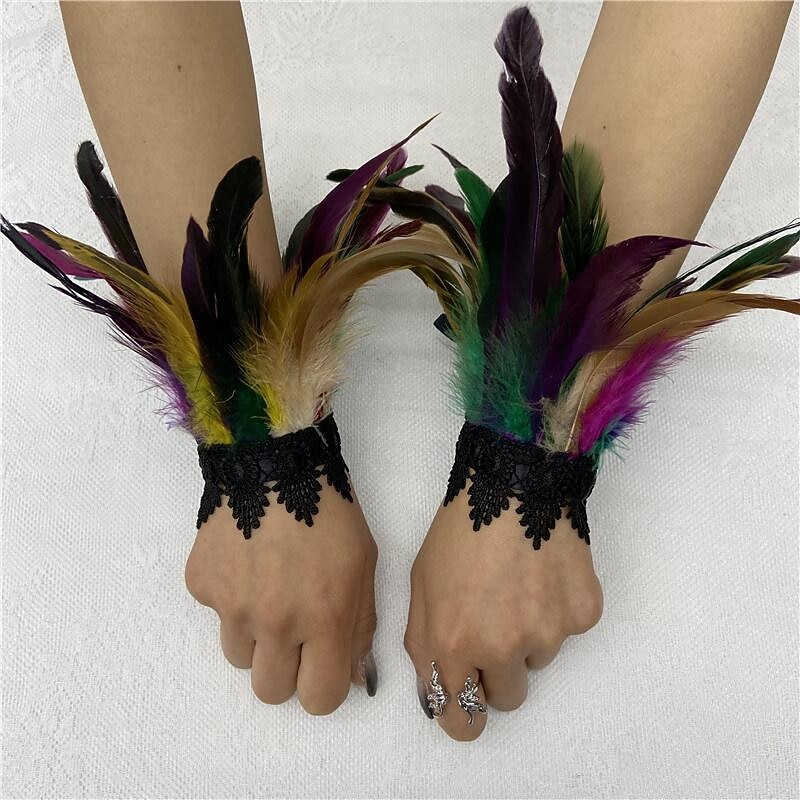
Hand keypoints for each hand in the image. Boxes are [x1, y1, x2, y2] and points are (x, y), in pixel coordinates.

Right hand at [185, 483, 377, 713]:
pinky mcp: (201, 585)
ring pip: (238, 657)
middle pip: (269, 692)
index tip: (320, 667)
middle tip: (293, 633)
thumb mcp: (364, 567)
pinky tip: (247, 561)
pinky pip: (216, 613)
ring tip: (269, 589)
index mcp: (324, 618)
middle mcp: (275, 621)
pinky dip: (231, 597)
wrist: (275, 463)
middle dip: (285, 671)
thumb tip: (350, 676)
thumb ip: (359, 627)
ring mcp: (231, 605)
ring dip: (255, 636)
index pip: (319, 700)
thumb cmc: (331, 513)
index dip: (322, 688)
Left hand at [404, 489, 602, 739]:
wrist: (515, 485)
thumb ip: (425, 644)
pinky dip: (556, 610)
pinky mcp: (582, 616)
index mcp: (453, 643)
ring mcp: (548, 633)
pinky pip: (566, 630)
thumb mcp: (421, 587)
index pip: (461, 720)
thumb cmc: (458, 533)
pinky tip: (543, 573)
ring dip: (527, 636)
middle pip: (507, 699)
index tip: (467, 705)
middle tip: (494, 627)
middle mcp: (502, 648)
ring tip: (517, 585)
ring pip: (538, 660)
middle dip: (497, 672)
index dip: (462, 717)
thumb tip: (437, 689)